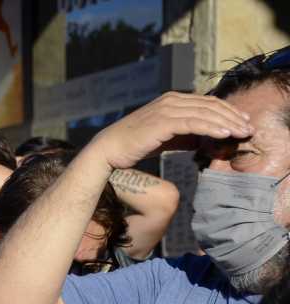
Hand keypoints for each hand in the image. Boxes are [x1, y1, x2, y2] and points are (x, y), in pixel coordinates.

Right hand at [86, 92, 251, 170]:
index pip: (206, 102)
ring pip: (205, 113)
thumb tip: (204, 140)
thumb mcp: (164, 138)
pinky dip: (212, 127)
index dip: (227, 111)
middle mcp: (171, 100)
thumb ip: (184, 136)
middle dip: (232, 116)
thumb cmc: (134, 146)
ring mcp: (167, 109)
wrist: (109, 150)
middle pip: (210, 105)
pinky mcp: (163, 121)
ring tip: (242, 132)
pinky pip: (194, 123)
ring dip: (227, 123)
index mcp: (172, 100)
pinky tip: (225, 134)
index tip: (242, 122)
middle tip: (249, 128)